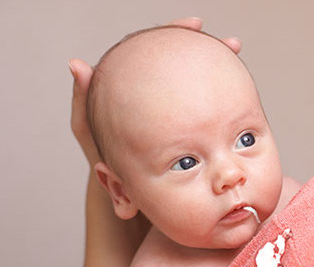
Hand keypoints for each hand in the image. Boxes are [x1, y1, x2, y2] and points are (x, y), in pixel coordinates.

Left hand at [68, 17, 241, 169]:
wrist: (130, 194)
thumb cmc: (106, 163)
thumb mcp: (90, 131)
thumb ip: (83, 101)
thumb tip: (77, 65)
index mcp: (138, 89)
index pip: (158, 53)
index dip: (177, 33)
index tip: (196, 25)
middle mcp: (160, 97)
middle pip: (185, 65)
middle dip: (208, 50)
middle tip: (231, 43)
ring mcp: (176, 115)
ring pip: (199, 87)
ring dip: (219, 71)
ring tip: (235, 55)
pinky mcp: (188, 132)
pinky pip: (206, 113)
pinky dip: (220, 103)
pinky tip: (236, 97)